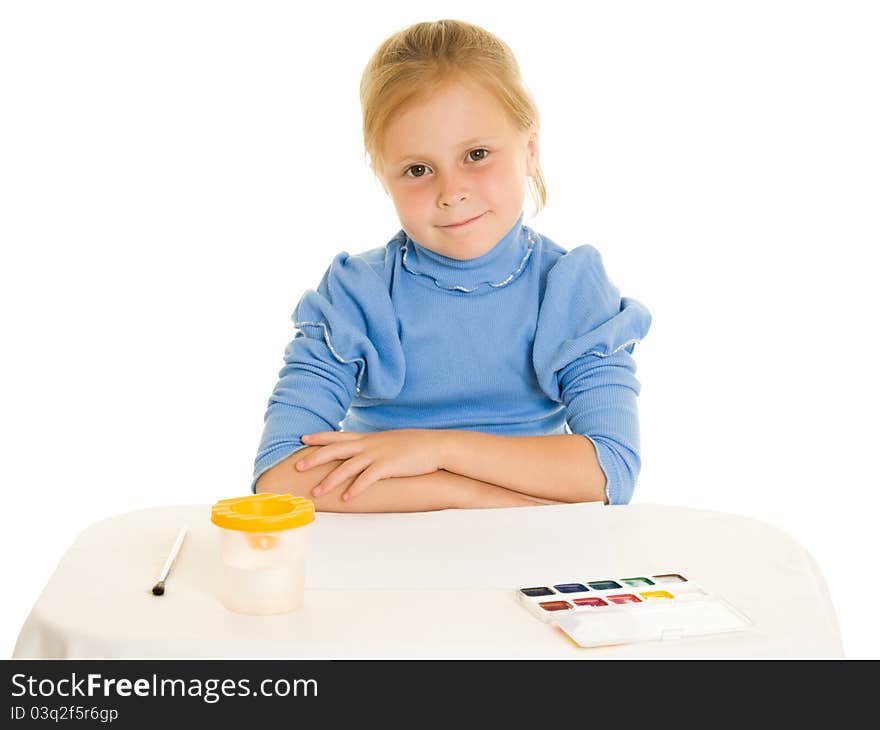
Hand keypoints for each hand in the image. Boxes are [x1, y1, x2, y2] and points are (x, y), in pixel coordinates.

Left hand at [296, 429, 446, 500]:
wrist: (435, 446)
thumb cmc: (414, 446)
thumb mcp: (390, 443)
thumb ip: (375, 447)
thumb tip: (365, 454)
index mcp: (369, 438)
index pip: (339, 436)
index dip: (320, 437)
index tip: (303, 438)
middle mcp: (369, 444)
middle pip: (335, 450)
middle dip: (315, 458)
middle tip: (297, 466)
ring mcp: (378, 455)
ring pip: (347, 467)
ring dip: (329, 481)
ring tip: (315, 493)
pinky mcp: (388, 466)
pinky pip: (367, 479)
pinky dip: (355, 489)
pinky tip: (346, 499)